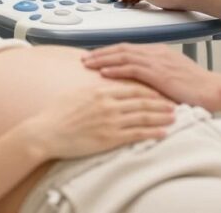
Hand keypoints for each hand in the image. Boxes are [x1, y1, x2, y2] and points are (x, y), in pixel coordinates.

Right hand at [23, 82, 175, 159]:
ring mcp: (110, 121)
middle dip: (161, 102)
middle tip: (175, 103)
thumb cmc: (57, 113)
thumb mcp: (77, 93)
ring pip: (143, 116)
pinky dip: (152, 133)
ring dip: (161, 117)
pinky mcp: (109, 138)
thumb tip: (103, 82)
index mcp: (101, 90)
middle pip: (142, 100)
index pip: (132, 86)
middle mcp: (109, 103)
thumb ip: (94, 87)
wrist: (46, 132)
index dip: (150, 88)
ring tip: (174, 117)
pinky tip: (162, 134)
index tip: (161, 90)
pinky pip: (136, 134)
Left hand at [82, 44, 219, 109]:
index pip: (128, 48)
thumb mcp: (172, 74)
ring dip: (103, 60)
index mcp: (158, 51)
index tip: (96, 56)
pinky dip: (116, 70)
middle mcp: (155, 52)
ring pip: (122, 56)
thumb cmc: (195, 86)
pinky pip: (131, 68)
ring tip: (88, 64)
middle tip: (84, 58)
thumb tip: (141, 79)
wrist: (211, 88)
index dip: (110, 51)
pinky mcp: (158, 73)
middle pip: (121, 48)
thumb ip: (156, 73)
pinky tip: (104, 73)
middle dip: (101, 53)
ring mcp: (156, 61)